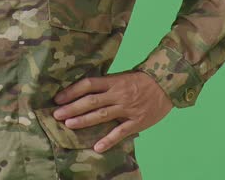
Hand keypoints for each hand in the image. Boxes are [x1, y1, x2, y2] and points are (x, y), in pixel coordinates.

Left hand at [51, 70, 173, 152]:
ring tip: (69, 125)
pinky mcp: (137, 121)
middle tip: (57, 114)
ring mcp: (127, 108)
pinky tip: (97, 147)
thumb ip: (106, 84)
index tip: (58, 98)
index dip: (71, 91)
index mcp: (114, 81)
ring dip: (84, 120)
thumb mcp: (122, 76)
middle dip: (72, 107)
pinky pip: (121, 132)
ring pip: (102, 114)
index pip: (88, 84)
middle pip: (91, 100)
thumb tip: (84, 91)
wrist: (168, 84)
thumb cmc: (142, 80)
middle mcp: (118, 94)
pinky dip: (109, 140)